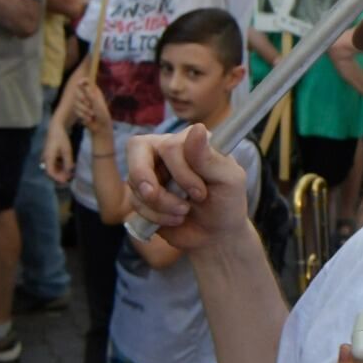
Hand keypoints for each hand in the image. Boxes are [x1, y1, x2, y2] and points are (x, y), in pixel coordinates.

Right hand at [43, 122, 74, 184]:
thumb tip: (69, 171)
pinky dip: (61, 166)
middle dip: (60, 175)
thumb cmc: (61, 138)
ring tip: (70, 174)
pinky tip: (68, 167)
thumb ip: (68, 161)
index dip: (57, 178)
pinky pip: (54, 163)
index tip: (65, 181)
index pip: (50, 172)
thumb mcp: (67, 150)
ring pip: (53, 167)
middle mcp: (46, 158)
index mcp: (48, 158)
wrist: (56, 128)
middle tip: (69, 178)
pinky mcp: (51, 154)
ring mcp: (48, 156)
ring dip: (61, 171)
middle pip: (51, 171)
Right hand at [72, 76, 112, 136]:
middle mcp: (87, 95)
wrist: (100, 126)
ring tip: (92, 114)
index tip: (79, 83)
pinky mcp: (79, 110)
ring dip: (84, 110)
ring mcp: (83, 103)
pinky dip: (82, 115)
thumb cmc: (102, 114)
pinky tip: (89, 118)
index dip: (82, 81)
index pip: (86, 82)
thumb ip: (90, 94)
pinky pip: (75, 110)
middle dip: (82, 100)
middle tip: (89, 105)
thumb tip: (84, 85)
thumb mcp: (97, 103)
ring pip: (75, 102)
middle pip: (77, 92)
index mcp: (94, 91)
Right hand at [125, 123, 253, 250]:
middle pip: (137, 147)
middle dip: (151, 180)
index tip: (201, 194)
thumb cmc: (227, 202)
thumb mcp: (228, 180)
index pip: (169, 145)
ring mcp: (150, 171)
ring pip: (134, 180)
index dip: (181, 172)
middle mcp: (165, 150)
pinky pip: (133, 201)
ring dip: (160, 204)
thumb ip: (209, 157)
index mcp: (189, 140)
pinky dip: (154, 216)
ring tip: (184, 213)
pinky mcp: (141, 194)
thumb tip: (197, 128)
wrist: (216, 235)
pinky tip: (175, 220)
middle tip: (172, 201)